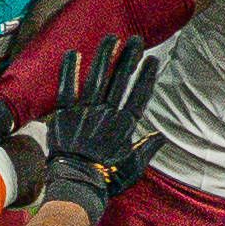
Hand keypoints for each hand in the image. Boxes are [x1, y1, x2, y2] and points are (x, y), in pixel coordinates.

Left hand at [44, 35, 162, 219]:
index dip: (146, 76)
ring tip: (110, 38)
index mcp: (124, 126)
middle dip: (129, 57)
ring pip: (96, 78)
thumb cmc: (108, 180)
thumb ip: (147, 148)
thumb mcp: (134, 167)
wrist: (77, 186)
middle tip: (135, 39)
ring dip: (104, 56)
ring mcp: (84, 113)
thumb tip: (161, 136)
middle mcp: (106, 115)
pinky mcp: (64, 115)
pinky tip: (73, 53)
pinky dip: (69, 72)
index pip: (139, 94)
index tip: (153, 59)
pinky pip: (66, 89)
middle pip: (120, 80)